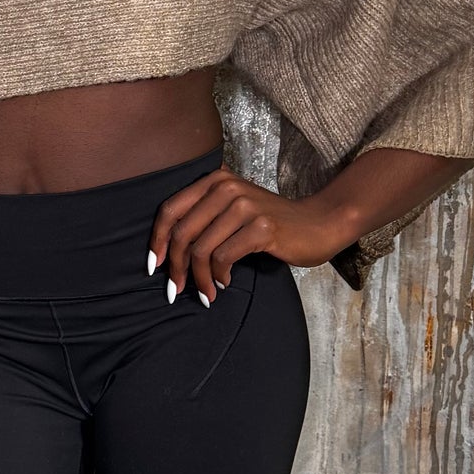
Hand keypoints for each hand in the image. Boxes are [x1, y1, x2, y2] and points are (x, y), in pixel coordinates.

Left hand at [147, 168, 343, 302]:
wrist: (319, 222)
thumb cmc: (271, 222)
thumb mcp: (233, 208)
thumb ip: (204, 217)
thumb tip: (168, 252)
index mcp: (214, 180)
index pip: (170, 209)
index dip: (157, 240)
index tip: (154, 266)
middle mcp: (226, 188)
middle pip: (183, 233)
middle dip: (175, 267)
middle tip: (176, 290)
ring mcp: (244, 206)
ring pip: (201, 249)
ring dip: (199, 278)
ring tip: (206, 293)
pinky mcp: (261, 228)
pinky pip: (223, 258)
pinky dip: (219, 275)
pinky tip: (224, 282)